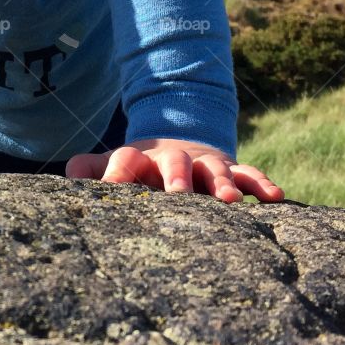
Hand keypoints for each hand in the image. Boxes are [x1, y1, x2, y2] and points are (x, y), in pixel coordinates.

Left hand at [65, 137, 283, 202]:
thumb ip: (87, 169)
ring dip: (222, 183)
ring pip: (215, 170)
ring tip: (230, 201)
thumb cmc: (139, 169)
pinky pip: (249, 174)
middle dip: (177, 177)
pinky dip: (262, 183)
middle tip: (178, 195)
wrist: (176, 143)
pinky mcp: (230, 170)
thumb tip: (67, 175)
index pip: (127, 159)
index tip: (113, 185)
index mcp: (141, 159)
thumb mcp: (112, 165)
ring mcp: (204, 164)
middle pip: (175, 162)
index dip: (119, 171)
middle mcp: (174, 160)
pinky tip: (276, 197)